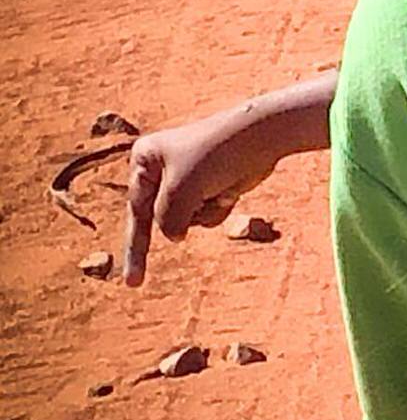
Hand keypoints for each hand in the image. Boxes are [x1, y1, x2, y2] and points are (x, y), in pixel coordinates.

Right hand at [122, 106, 278, 286]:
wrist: (262, 136)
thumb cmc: (216, 154)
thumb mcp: (180, 191)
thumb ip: (168, 220)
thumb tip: (173, 236)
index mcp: (144, 159)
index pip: (136, 211)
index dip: (133, 249)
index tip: (131, 283)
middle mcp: (162, 168)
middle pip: (161, 217)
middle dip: (178, 220)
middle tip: (134, 281)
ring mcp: (188, 179)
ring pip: (187, 219)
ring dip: (204, 211)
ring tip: (217, 185)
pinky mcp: (212, 187)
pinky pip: (208, 215)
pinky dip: (219, 208)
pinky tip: (231, 189)